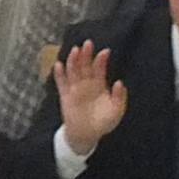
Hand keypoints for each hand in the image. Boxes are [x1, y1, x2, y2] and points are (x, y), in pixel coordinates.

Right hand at [52, 41, 130, 157]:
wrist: (87, 135)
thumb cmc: (103, 122)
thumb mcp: (116, 111)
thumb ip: (119, 97)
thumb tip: (120, 82)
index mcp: (99, 85)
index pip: (99, 69)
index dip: (101, 60)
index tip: (105, 52)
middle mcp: (86, 83)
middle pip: (85, 66)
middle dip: (86, 55)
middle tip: (88, 43)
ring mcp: (75, 88)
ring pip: (73, 71)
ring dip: (73, 60)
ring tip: (75, 50)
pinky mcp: (65, 95)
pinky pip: (61, 83)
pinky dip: (59, 74)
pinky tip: (58, 65)